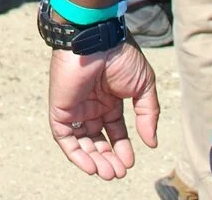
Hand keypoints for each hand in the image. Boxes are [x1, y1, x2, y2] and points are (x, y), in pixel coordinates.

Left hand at [48, 41, 158, 179]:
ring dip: (93, 160)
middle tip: (118, 173)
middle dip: (108, 158)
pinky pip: (64, 137)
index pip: (114, 130)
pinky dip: (75, 154)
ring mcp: (75, 106)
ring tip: (108, 173)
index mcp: (110, 98)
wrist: (97, 38)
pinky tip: (91, 166)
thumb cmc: (120, 55)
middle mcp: (91, 104)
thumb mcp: (144, 87)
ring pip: (81, 142)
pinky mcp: (60, 108)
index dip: (122, 147)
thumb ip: (147, 114)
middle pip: (97, 139)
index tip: (130, 162)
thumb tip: (151, 144)